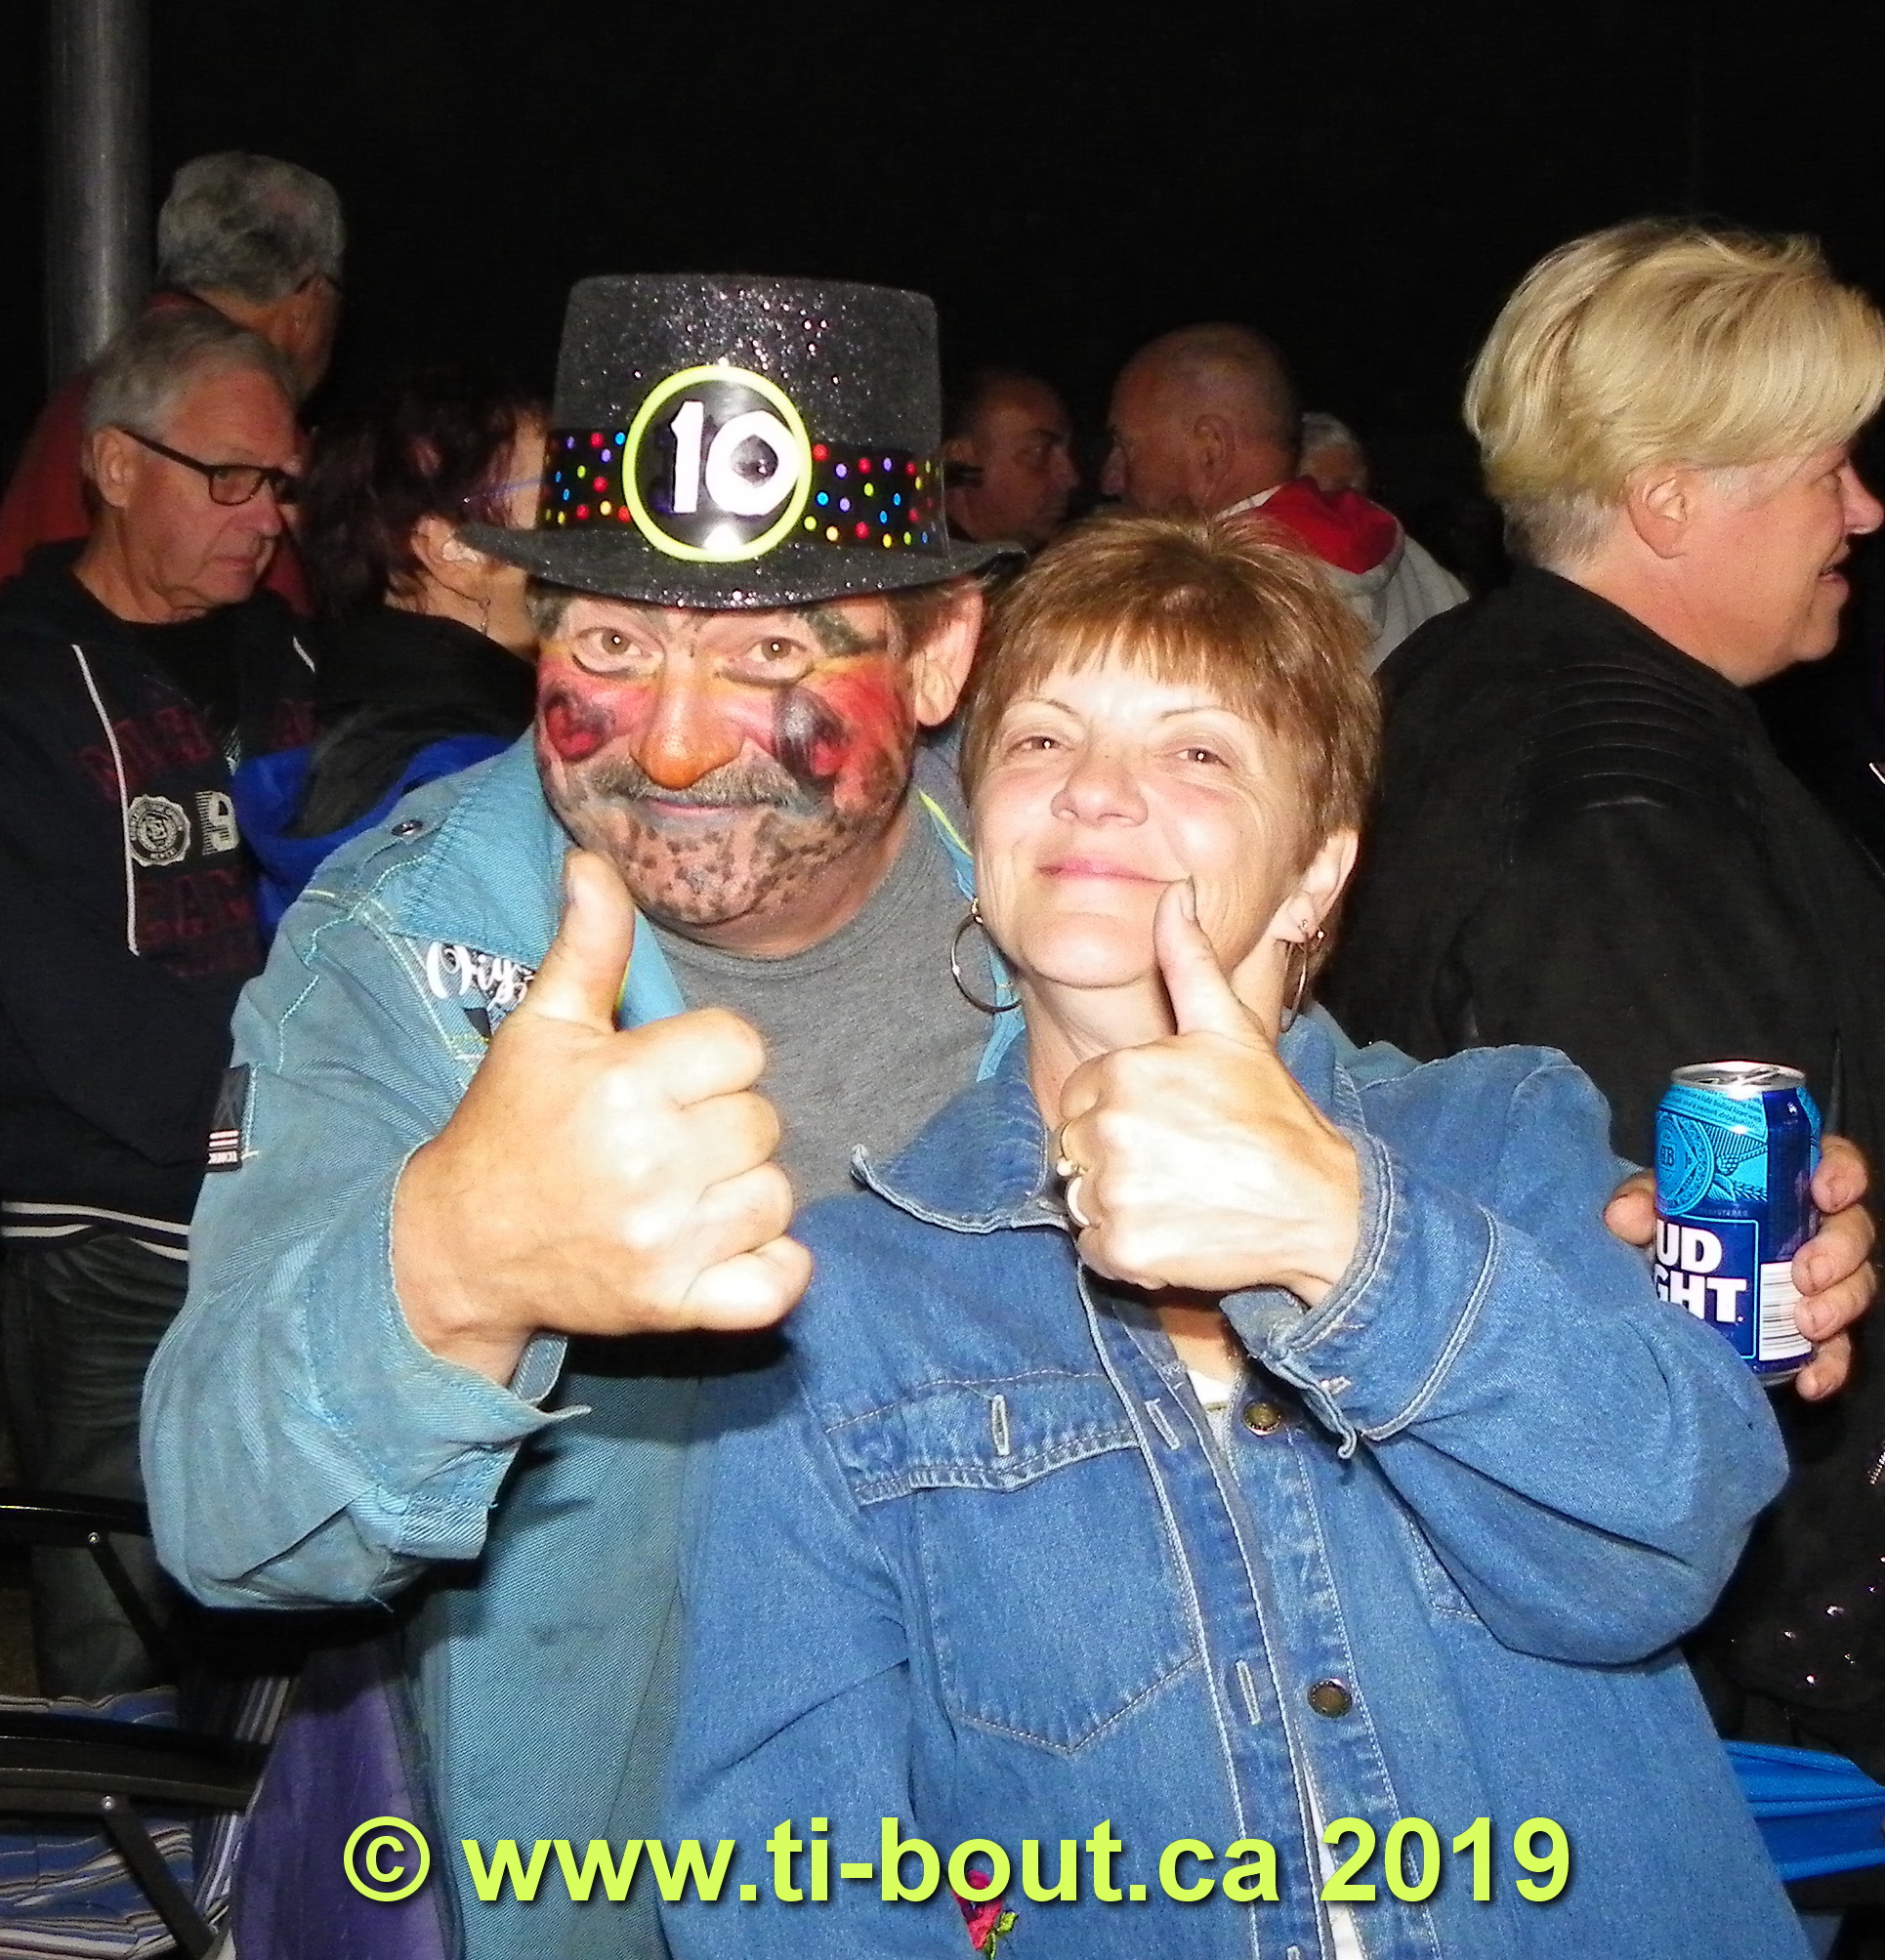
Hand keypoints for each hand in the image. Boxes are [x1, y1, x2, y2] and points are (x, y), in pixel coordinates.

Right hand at [392, 850, 809, 1383]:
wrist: (460, 1246)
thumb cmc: (509, 1127)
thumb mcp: (542, 1027)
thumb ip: (587, 946)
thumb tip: (592, 860)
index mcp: (624, 1084)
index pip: (741, 1047)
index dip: (712, 1058)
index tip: (671, 1076)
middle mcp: (650, 1162)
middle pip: (762, 1120)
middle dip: (724, 1123)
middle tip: (669, 1138)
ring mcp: (666, 1240)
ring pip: (776, 1194)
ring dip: (744, 1192)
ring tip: (687, 1190)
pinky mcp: (674, 1305)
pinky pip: (776, 1283)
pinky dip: (770, 1269)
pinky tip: (729, 1246)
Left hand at [1053, 882, 1360, 1302]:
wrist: (1319, 1206)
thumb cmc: (1273, 1117)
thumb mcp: (1231, 1029)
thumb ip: (1189, 961)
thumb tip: (1173, 891)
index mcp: (1122, 1072)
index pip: (1081, 1095)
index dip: (1120, 1111)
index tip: (1169, 1124)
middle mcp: (1106, 1130)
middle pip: (1074, 1146)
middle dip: (1113, 1156)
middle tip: (1179, 1162)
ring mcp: (1112, 1192)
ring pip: (1080, 1196)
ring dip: (1117, 1202)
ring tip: (1177, 1195)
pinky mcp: (1121, 1248)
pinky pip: (1092, 1246)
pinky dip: (1124, 1248)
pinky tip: (1173, 1230)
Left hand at [1604, 1135, 1873, 1399]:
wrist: (1662, 1282)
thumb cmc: (1671, 1227)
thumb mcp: (1653, 1207)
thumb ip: (1639, 1202)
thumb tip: (1623, 1216)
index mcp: (1783, 1184)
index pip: (1831, 1163)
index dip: (1842, 1173)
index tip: (1824, 1193)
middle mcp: (1810, 1229)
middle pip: (1851, 1229)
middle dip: (1839, 1251)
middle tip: (1806, 1273)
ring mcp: (1818, 1281)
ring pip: (1854, 1286)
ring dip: (1839, 1305)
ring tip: (1806, 1322)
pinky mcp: (1812, 1330)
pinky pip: (1837, 1349)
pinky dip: (1830, 1366)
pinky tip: (1812, 1381)